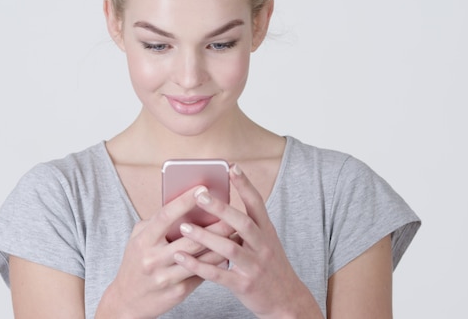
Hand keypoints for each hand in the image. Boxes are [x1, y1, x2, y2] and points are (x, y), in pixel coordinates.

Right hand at [96, 185, 234, 318]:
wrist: (127, 301)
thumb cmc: (135, 261)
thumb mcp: (138, 238)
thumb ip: (157, 222)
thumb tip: (184, 204)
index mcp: (144, 240)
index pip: (166, 216)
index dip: (185, 201)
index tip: (202, 188)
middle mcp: (154, 259)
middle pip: (191, 239)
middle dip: (215, 224)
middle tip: (232, 211)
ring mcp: (166, 277)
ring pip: (201, 259)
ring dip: (222, 244)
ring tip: (238, 232)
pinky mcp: (178, 292)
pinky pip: (202, 274)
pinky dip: (216, 262)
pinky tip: (229, 253)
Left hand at [173, 165, 322, 318]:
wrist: (287, 300)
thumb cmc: (269, 265)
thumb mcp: (265, 241)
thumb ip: (246, 225)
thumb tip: (219, 205)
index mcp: (267, 231)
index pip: (257, 203)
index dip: (245, 185)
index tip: (232, 167)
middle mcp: (263, 246)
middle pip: (242, 222)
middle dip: (220, 208)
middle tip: (199, 195)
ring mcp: (254, 266)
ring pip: (229, 248)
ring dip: (205, 237)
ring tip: (183, 227)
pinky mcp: (244, 285)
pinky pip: (219, 274)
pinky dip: (198, 265)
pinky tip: (181, 257)